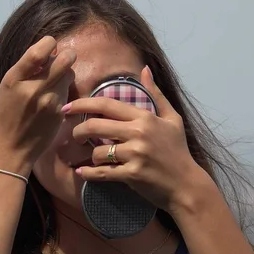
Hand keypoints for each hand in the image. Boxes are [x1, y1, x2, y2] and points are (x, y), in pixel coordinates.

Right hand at [0, 36, 75, 170]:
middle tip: (61, 61)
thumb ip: (26, 70)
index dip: (49, 43)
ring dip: (65, 74)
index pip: (40, 49)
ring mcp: (49, 101)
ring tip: (54, 83)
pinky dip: (63, 92)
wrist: (8, 150)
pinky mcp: (59, 113)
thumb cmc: (3, 117)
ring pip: (69, 74)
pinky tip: (52, 101)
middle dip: (66, 56)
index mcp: (14, 79)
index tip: (49, 47)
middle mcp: (33, 88)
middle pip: (65, 59)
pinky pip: (67, 93)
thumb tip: (48, 52)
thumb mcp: (7, 88)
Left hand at [65, 66, 215, 211]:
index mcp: (144, 117)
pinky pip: (101, 173)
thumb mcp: (172, 119)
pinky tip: (82, 172)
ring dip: (90, 156)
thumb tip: (145, 69)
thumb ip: (156, 94)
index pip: (106, 104)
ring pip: (97, 151)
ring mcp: (134, 154)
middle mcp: (138, 133)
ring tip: (93, 158)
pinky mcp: (131, 174)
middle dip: (78, 131)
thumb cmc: (178, 151)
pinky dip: (89, 173)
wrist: (187, 185)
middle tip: (75, 136)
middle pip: (95, 126)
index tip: (67, 107)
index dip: (82, 104)